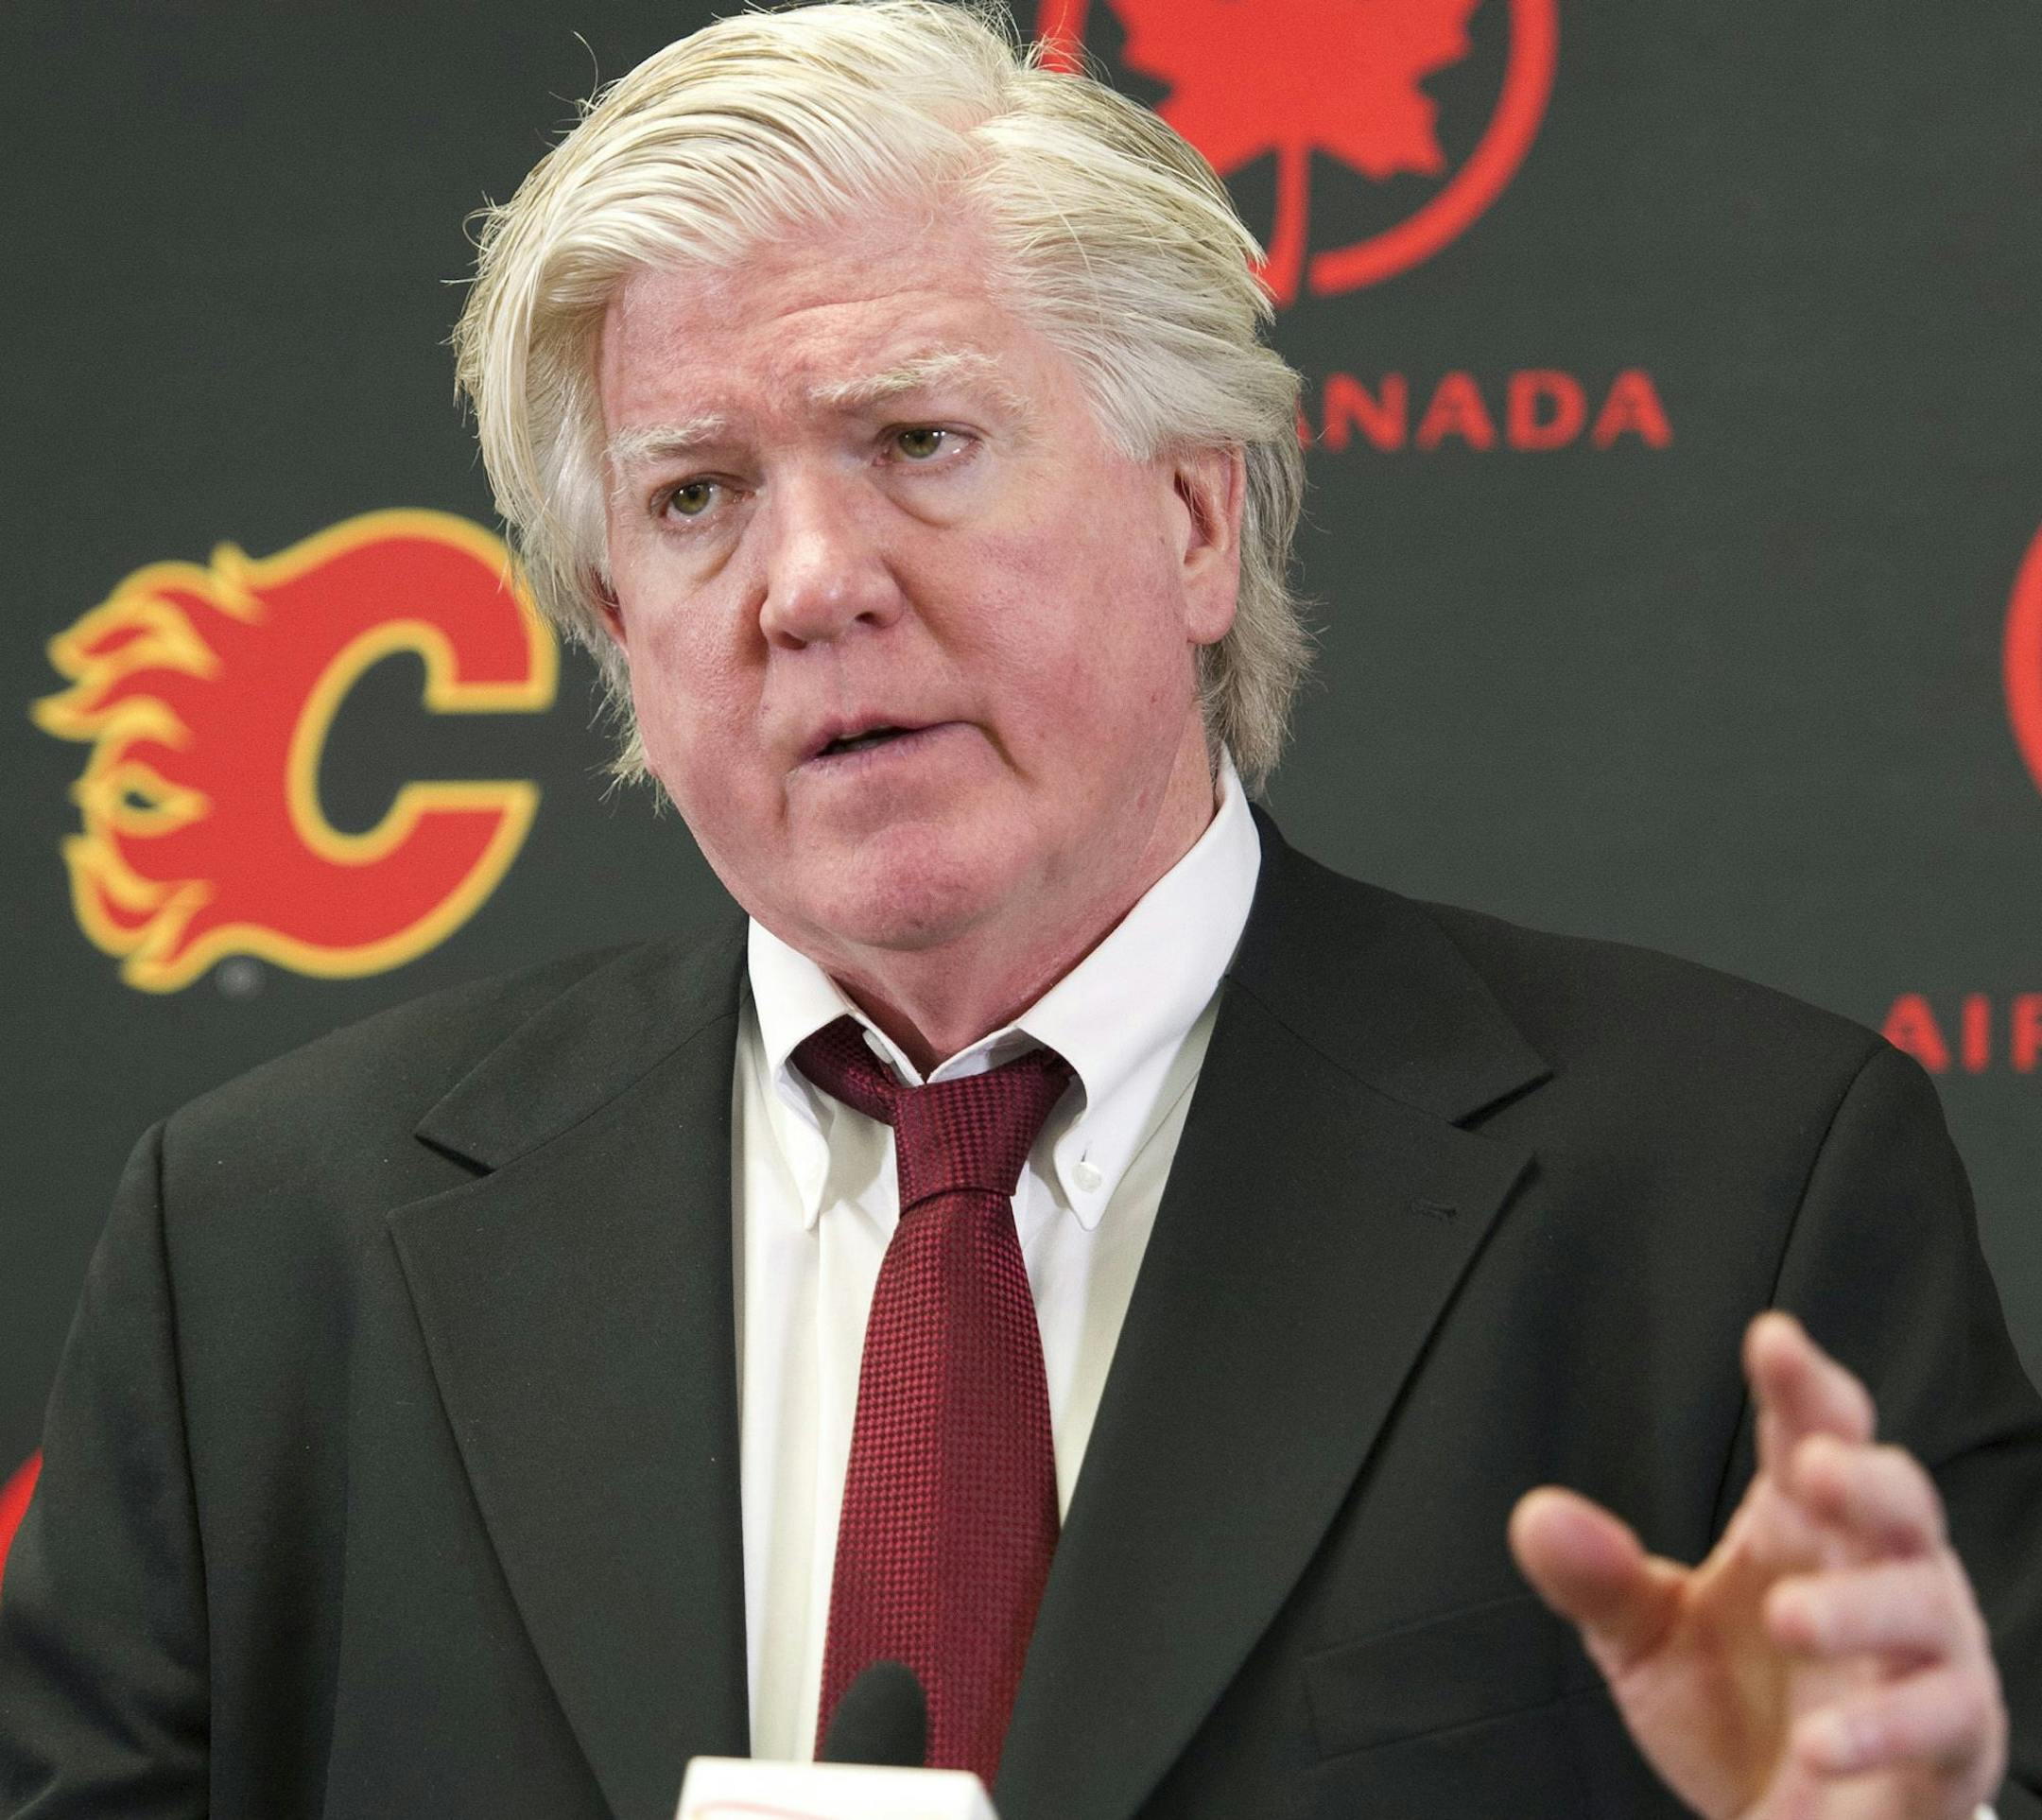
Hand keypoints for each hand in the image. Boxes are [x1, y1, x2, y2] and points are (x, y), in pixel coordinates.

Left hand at [1509, 1312, 2006, 1818]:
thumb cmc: (1735, 1710)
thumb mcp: (1647, 1638)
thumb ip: (1599, 1580)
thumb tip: (1539, 1517)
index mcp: (1802, 1525)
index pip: (1812, 1431)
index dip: (1801, 1385)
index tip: (1772, 1339)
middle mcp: (1874, 1570)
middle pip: (1897, 1498)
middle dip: (1864, 1474)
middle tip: (1813, 1464)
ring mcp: (1924, 1652)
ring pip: (1923, 1603)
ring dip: (1859, 1605)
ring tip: (1789, 1613)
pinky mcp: (1949, 1739)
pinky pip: (1937, 1720)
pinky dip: (1880, 1727)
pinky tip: (1820, 1738)